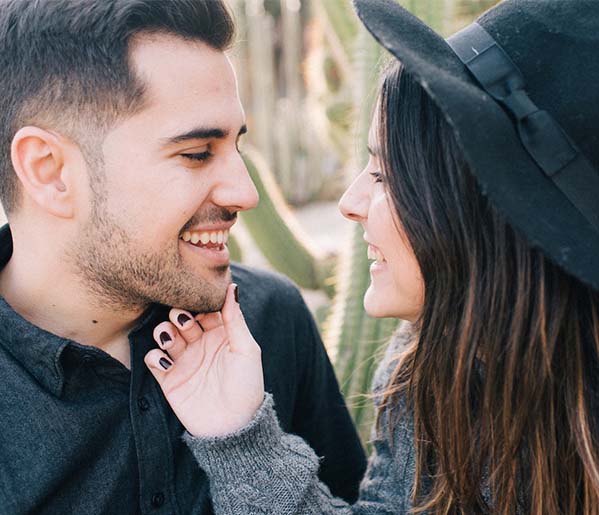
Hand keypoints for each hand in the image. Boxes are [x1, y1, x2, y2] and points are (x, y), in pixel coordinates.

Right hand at [144, 283, 264, 437]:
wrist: (234, 426)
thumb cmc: (247, 386)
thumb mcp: (246, 349)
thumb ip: (235, 319)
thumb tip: (231, 287)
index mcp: (220, 333)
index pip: (203, 308)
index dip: (198, 302)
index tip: (197, 300)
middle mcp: (200, 343)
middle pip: (180, 317)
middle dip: (179, 315)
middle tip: (185, 322)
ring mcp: (184, 360)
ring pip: (164, 334)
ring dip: (164, 332)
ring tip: (171, 340)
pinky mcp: (169, 379)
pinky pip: (153, 360)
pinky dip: (156, 357)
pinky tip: (168, 364)